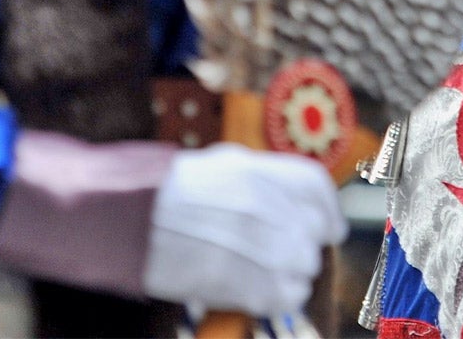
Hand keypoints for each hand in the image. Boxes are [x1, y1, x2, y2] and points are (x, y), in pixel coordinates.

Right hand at [141, 143, 345, 315]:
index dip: (327, 210)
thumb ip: (265, 179)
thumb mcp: (223, 166)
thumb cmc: (171, 195)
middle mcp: (268, 206)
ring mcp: (264, 246)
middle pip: (314, 230)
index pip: (316, 187)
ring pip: (306, 264)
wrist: (133, 224)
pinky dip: (282, 296)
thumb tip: (298, 201)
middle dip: (302, 242)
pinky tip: (261, 290)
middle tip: (281, 252)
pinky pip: (290, 295)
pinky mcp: (253, 285)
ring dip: (292, 271)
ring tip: (264, 271)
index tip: (329, 227)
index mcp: (260, 171)